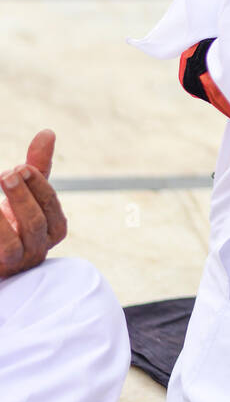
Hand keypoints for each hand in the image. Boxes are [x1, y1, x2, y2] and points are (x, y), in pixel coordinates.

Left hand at [0, 131, 67, 278]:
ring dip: (3, 217)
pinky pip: (0, 252)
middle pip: (36, 223)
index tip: (21, 167)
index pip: (50, 205)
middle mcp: (39, 248)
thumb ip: (37, 168)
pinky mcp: (2, 268)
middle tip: (6, 174)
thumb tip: (48, 132)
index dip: (37, 185)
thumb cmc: (12, 224)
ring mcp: (18, 263)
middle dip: (22, 197)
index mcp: (53, 228)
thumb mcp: (25, 194)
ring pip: (14, 244)